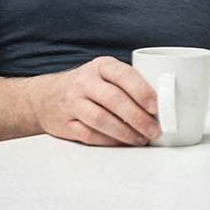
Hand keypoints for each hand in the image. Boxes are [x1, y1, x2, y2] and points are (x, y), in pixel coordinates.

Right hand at [29, 56, 162, 146]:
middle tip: (155, 130)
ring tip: (142, 139)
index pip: (124, 76)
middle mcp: (85, 82)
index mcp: (101, 66)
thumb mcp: (105, 73)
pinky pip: (89, 135)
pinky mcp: (65, 124)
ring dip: (125, 133)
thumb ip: (129, 82)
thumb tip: (163, 102)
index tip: (156, 106)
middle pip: (114, 100)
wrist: (46, 97)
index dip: (142, 91)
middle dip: (138, 118)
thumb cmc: (88, 85)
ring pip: (101, 120)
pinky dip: (109, 141)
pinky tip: (122, 143)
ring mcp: (72, 103)